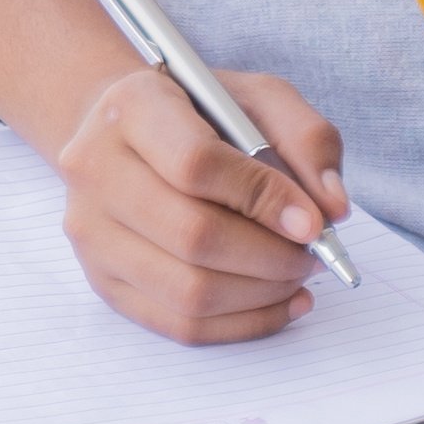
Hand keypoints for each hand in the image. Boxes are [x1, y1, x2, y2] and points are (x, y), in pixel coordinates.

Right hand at [53, 67, 352, 345]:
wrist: (122, 135)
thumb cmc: (198, 115)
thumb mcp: (257, 98)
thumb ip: (307, 138)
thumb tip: (331, 209)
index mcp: (132, 108)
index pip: (196, 165)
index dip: (264, 199)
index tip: (313, 222)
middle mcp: (94, 169)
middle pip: (192, 236)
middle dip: (271, 256)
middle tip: (310, 254)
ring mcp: (91, 231)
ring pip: (188, 291)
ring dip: (261, 294)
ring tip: (295, 275)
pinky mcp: (102, 280)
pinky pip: (180, 325)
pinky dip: (243, 324)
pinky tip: (278, 303)